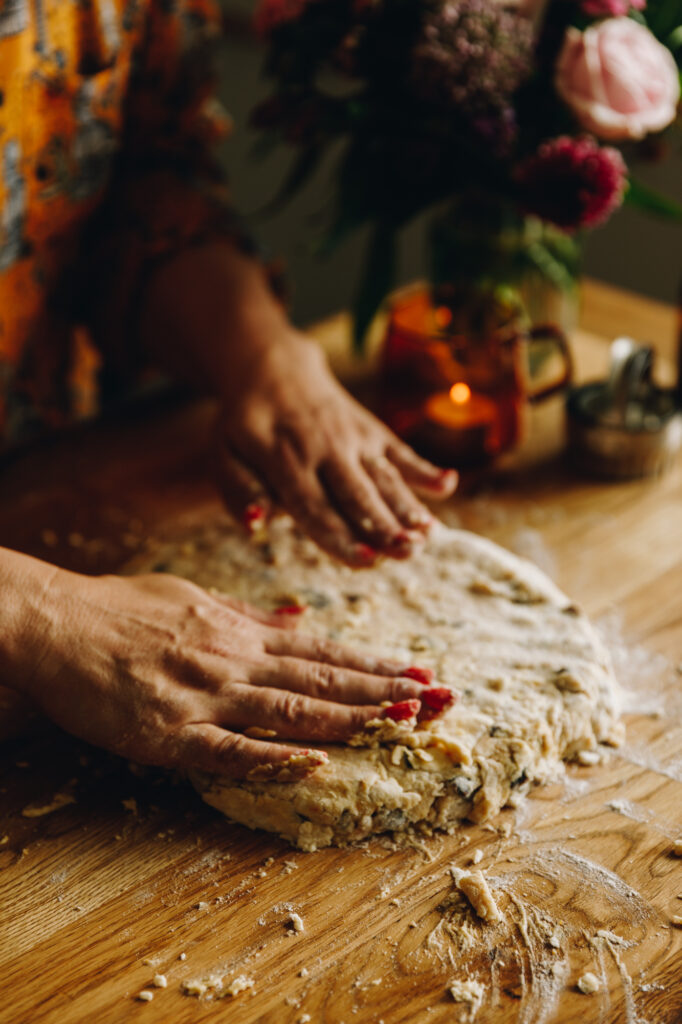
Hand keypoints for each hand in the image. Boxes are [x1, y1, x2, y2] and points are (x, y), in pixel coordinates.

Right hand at [15, 566, 440, 778]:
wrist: (58, 622)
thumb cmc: (121, 608)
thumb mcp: (193, 597)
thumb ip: (250, 612)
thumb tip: (301, 614)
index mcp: (240, 631)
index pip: (322, 651)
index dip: (373, 665)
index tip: (419, 674)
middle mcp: (234, 660)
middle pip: (321, 679)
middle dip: (383, 692)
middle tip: (438, 701)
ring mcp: (205, 696)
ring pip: (291, 710)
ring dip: (351, 718)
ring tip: (403, 723)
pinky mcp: (170, 732)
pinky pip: (229, 750)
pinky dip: (275, 758)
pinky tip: (315, 764)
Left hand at [139, 242, 456, 565]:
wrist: (273, 367)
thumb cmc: (245, 424)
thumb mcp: (223, 455)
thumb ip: (239, 491)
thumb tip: (258, 525)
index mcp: (283, 459)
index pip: (314, 505)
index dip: (341, 534)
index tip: (366, 559)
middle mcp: (324, 448)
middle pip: (357, 493)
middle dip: (384, 525)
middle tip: (406, 552)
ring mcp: (353, 438)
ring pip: (384, 477)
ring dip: (408, 506)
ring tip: (429, 535)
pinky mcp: (373, 431)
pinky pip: (401, 451)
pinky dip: (424, 468)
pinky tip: (448, 484)